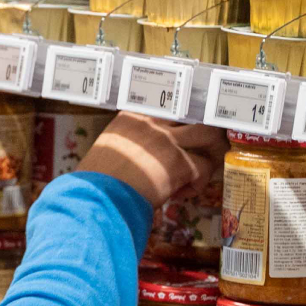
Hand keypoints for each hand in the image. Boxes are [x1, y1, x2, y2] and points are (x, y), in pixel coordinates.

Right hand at [75, 115, 227, 208]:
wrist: (96, 199)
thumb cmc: (95, 182)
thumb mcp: (109, 148)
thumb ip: (130, 142)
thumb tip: (144, 153)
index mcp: (132, 117)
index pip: (168, 105)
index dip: (180, 119)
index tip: (184, 130)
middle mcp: (152, 123)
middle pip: (192, 113)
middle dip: (203, 129)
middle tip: (205, 145)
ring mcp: (167, 141)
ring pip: (207, 135)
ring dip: (210, 152)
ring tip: (204, 167)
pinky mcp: (179, 163)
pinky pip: (203, 168)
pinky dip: (197, 184)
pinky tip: (180, 194)